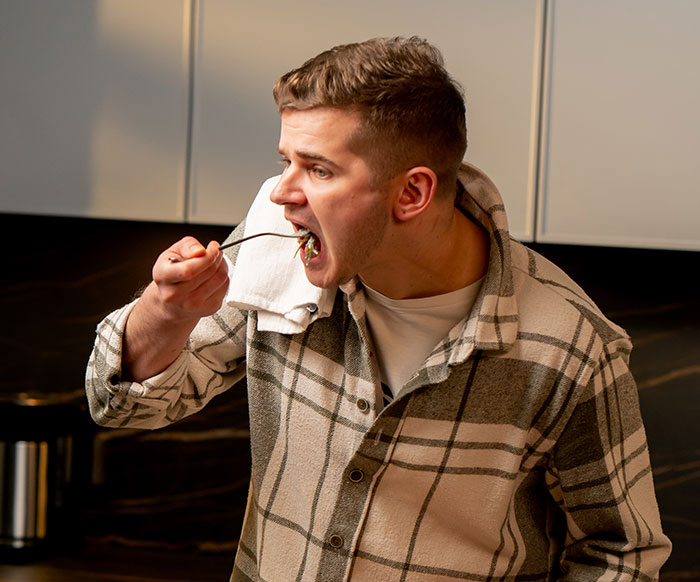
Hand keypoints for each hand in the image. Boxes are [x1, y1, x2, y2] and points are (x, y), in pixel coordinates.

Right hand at [122, 237, 228, 380]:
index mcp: (165, 283)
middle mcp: (178, 298)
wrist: (166, 308)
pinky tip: (214, 277)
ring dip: (222, 267)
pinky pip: (225, 289)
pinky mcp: (209, 310)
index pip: (190, 269)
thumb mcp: (169, 256)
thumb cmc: (169, 277)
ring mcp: (195, 307)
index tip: (210, 248)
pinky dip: (224, 279)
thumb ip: (185, 247)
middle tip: (214, 251)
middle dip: (215, 258)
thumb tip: (202, 249)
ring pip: (220, 280)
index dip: (205, 256)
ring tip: (214, 261)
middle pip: (209, 272)